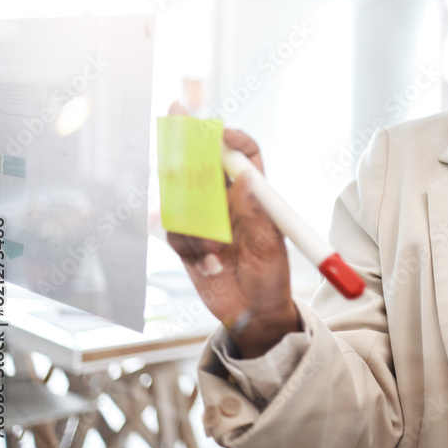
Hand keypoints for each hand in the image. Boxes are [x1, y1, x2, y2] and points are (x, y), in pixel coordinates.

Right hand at [164, 102, 299, 357]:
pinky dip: (190, 248)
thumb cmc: (271, 277)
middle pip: (203, 166)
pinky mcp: (187, 242)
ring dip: (196, 226)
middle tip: (178, 159)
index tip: (219, 132)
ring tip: (217, 251)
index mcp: (254, 193)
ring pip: (183, 202)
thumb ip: (255, 213)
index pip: (243, 154)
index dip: (232, 139)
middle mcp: (228, 201)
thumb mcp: (269, 245)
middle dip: (188, 157)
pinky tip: (211, 266)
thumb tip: (248, 178)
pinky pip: (176, 233)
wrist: (254, 314)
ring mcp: (205, 220)